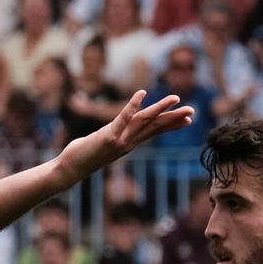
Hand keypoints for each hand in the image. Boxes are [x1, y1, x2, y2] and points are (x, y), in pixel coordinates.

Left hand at [58, 92, 194, 184]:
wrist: (70, 170)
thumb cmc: (83, 156)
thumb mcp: (103, 145)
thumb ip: (114, 136)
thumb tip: (118, 131)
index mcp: (129, 144)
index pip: (154, 132)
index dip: (171, 125)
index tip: (188, 120)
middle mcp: (127, 143)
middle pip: (154, 128)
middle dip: (174, 119)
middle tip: (193, 111)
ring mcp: (119, 141)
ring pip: (144, 122)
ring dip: (160, 109)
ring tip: (175, 99)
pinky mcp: (108, 137)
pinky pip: (123, 118)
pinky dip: (133, 105)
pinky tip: (142, 93)